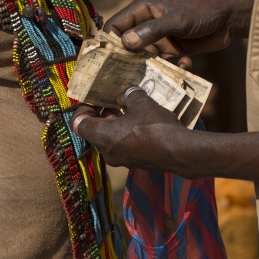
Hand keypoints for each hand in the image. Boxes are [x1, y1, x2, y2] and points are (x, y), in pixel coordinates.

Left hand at [69, 87, 190, 174]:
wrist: (180, 152)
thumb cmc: (156, 126)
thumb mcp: (141, 103)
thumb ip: (127, 96)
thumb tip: (121, 96)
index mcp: (103, 136)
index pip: (78, 124)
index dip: (82, 109)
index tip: (94, 100)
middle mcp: (107, 152)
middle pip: (94, 131)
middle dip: (102, 114)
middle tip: (112, 101)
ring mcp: (121, 160)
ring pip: (109, 139)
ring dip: (114, 124)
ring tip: (128, 109)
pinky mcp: (134, 163)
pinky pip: (122, 146)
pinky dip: (125, 134)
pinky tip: (140, 123)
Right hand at [104, 0, 252, 63]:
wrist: (230, 18)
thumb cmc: (203, 10)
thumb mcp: (177, 20)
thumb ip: (152, 31)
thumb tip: (125, 42)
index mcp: (143, 9)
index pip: (116, 25)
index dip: (110, 42)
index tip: (108, 62)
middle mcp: (148, 23)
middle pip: (128, 44)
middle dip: (130, 60)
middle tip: (131, 76)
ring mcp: (160, 37)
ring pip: (146, 57)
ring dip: (153, 66)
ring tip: (161, 72)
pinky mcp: (173, 49)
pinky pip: (163, 62)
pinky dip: (171, 66)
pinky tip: (185, 63)